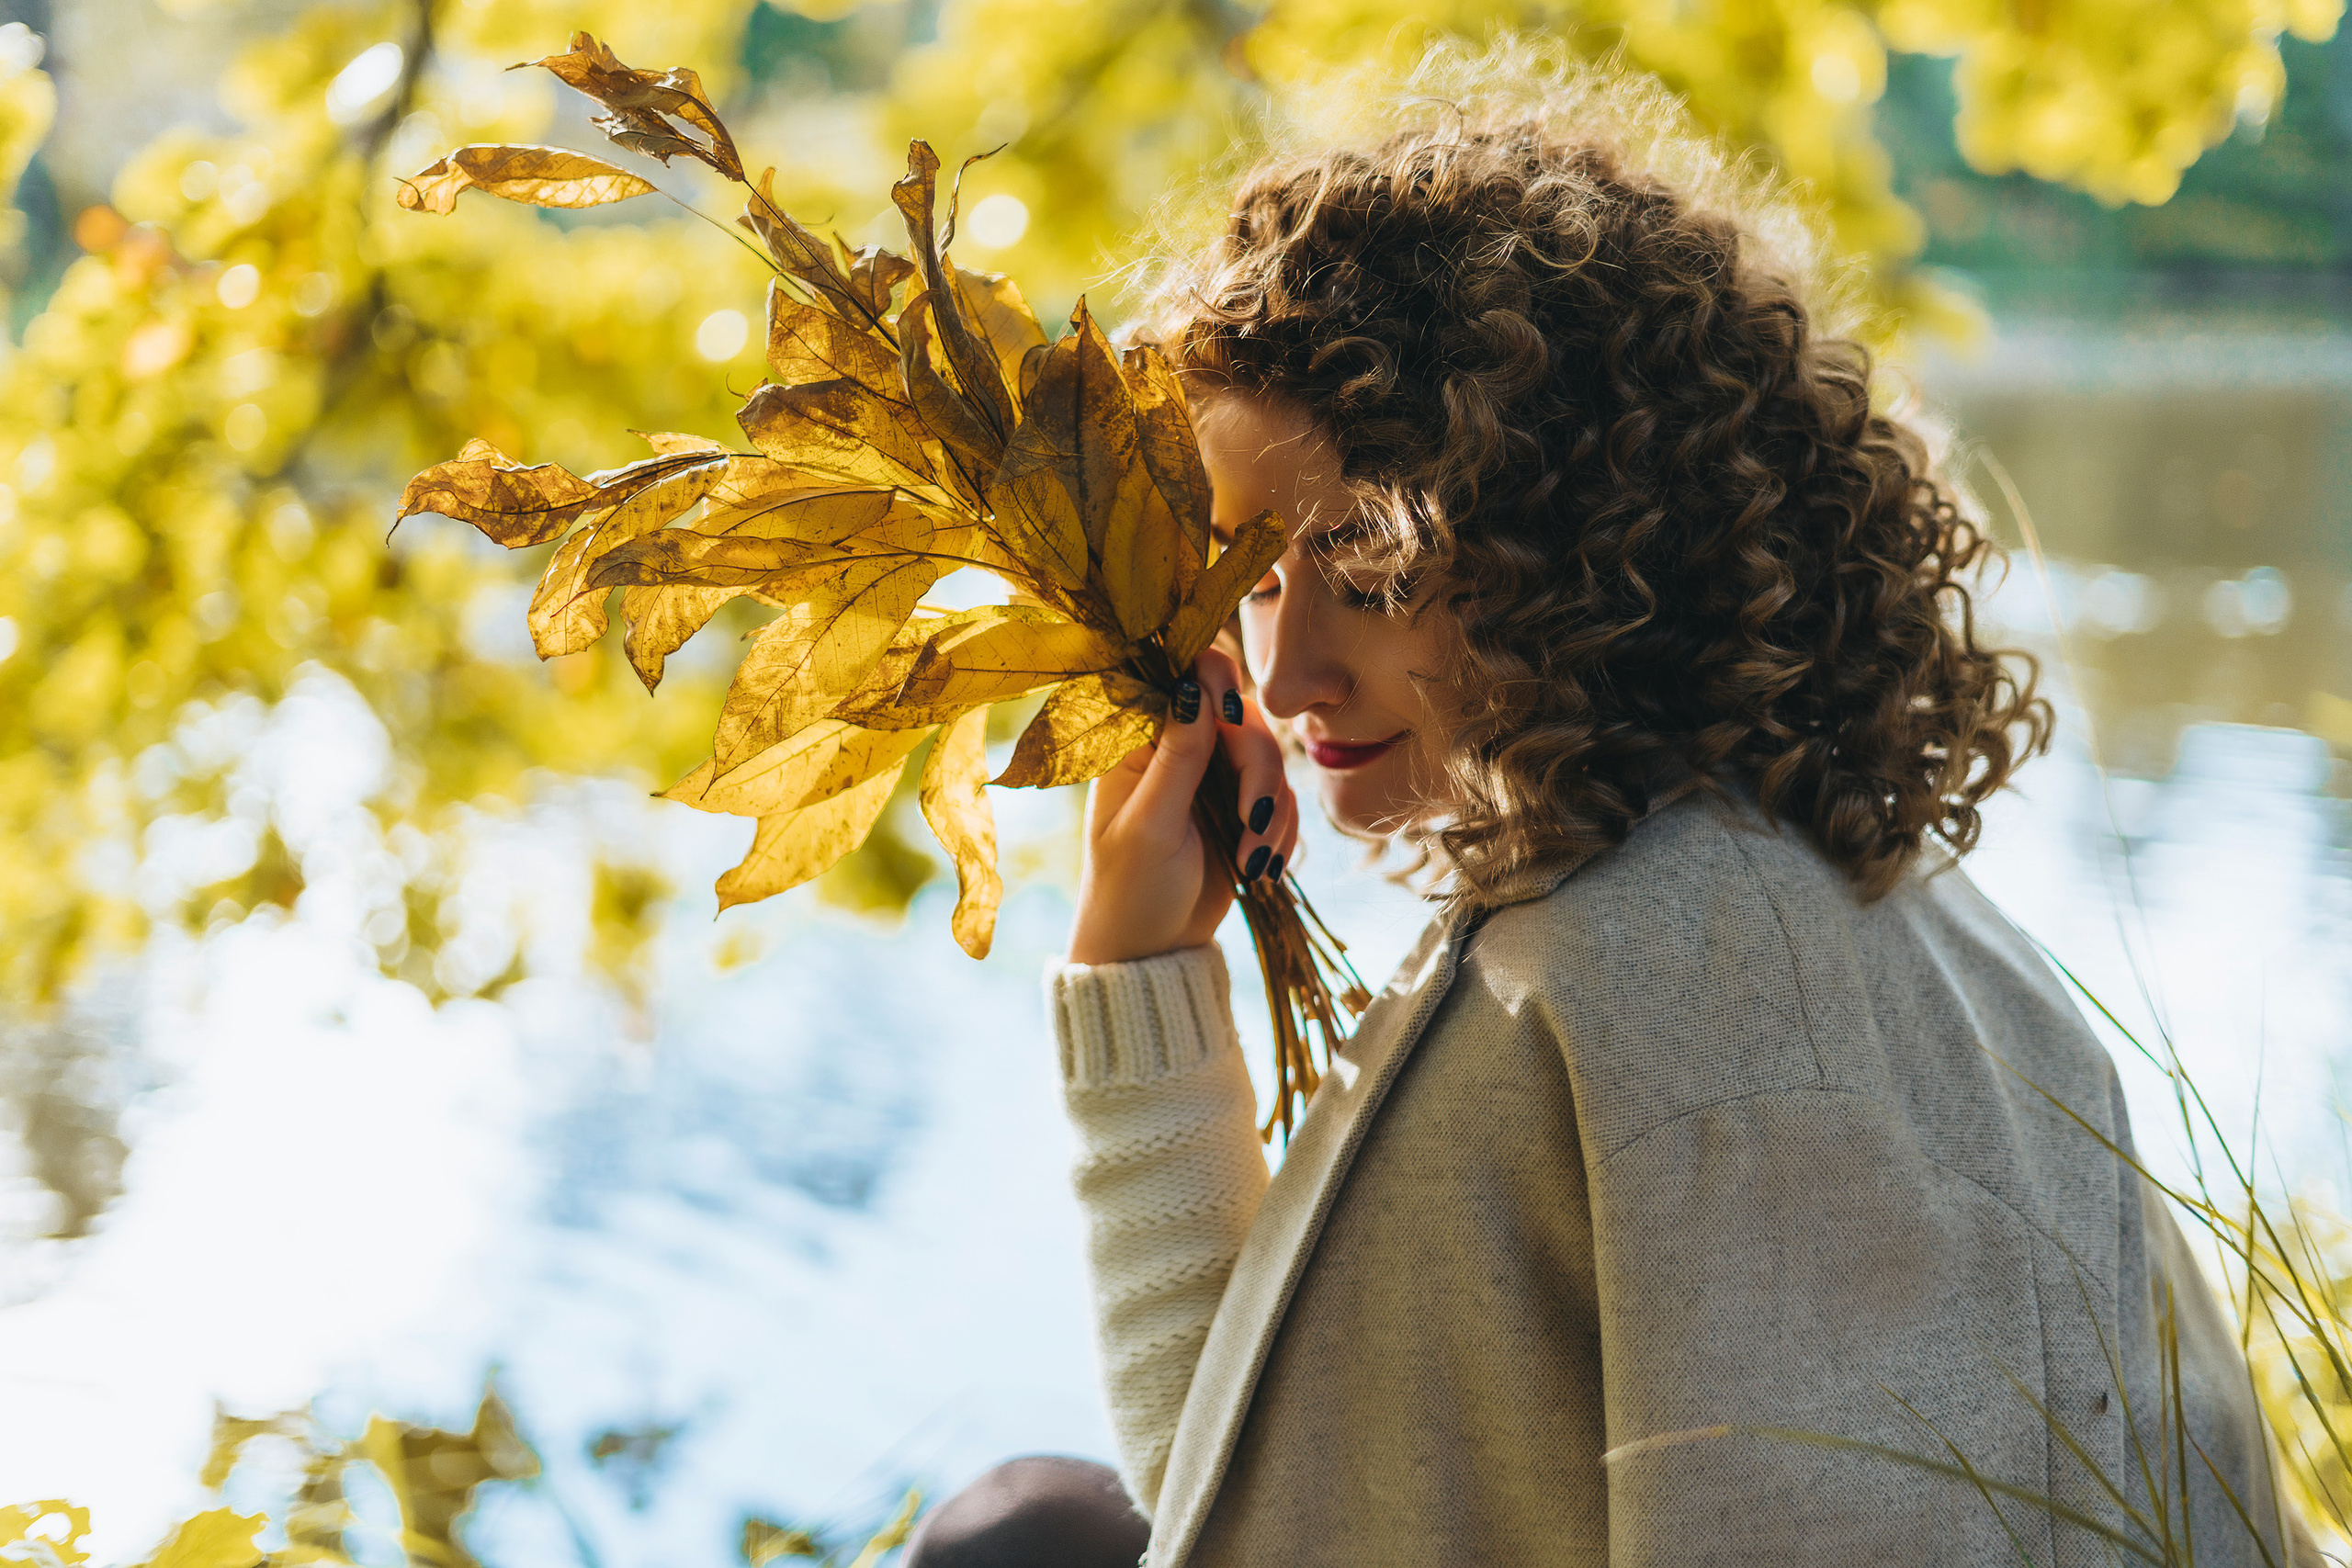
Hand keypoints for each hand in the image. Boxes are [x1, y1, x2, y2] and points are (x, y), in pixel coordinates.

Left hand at [1067, 647, 1300, 966]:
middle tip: (1249, 823)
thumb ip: (1177, 757)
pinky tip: (1260, 870)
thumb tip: (1192, 686)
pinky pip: (1283, 800)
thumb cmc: (1129, 892)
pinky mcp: (1241, 810)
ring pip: (1271, 760)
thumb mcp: (1150, 825)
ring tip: (1251, 862)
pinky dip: (1282, 833)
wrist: (1151, 954)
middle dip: (1258, 772)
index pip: (1185, 676)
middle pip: (1244, 718)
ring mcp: (1213, 778)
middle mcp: (1180, 748)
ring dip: (1272, 813)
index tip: (1233, 717)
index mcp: (1139, 740)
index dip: (1218, 681)